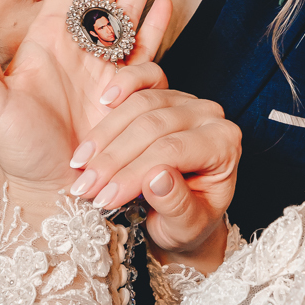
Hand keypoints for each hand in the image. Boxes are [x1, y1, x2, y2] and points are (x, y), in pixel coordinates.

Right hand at [68, 67, 240, 263]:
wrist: (184, 214)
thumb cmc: (190, 221)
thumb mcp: (187, 227)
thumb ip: (177, 206)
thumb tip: (156, 178)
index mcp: (223, 144)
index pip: (173, 151)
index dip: (133, 174)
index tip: (103, 198)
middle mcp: (209, 115)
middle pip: (154, 126)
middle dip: (114, 159)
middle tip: (85, 187)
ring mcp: (186, 99)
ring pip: (142, 105)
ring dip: (105, 135)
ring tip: (81, 166)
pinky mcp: (165, 91)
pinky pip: (145, 77)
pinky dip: (123, 84)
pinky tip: (103, 101)